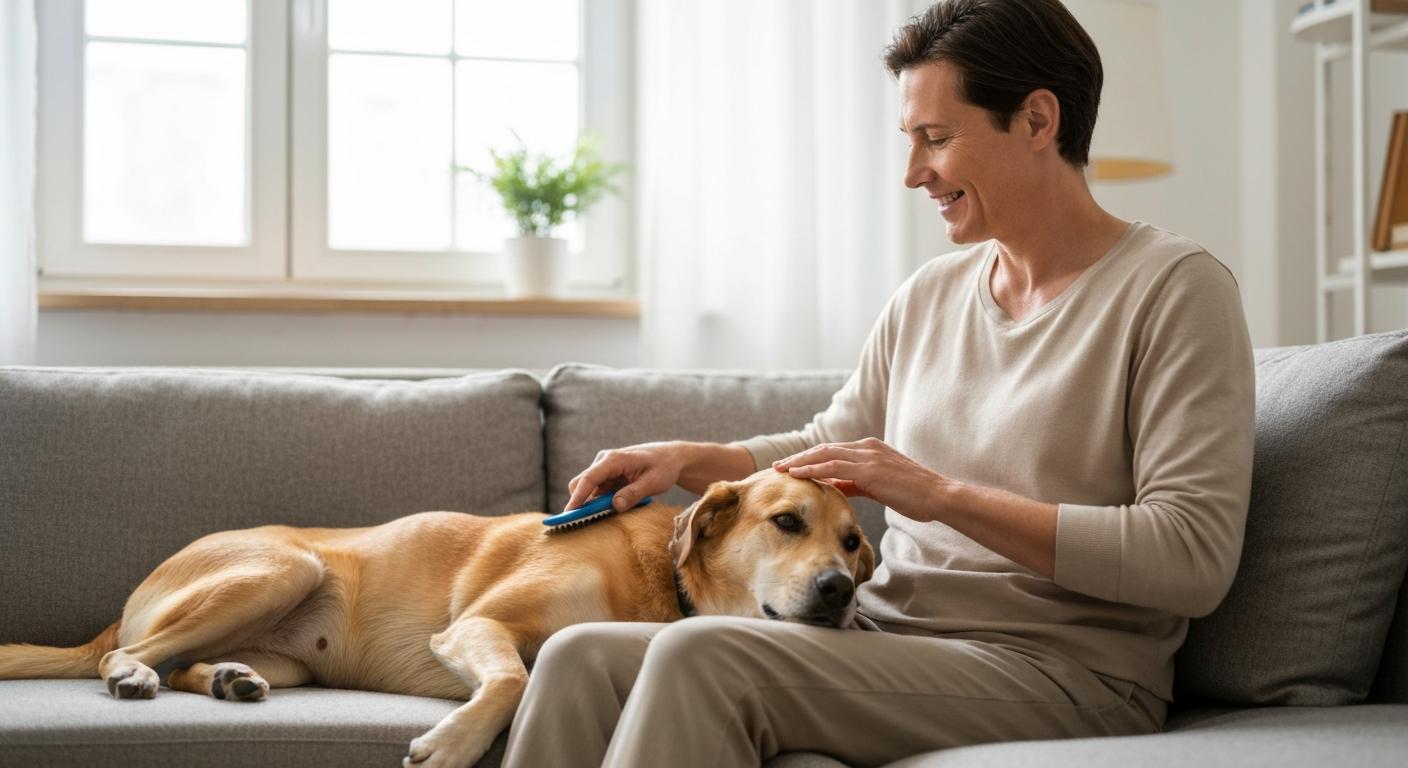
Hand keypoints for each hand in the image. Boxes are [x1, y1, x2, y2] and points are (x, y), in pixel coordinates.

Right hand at [564, 442, 686, 512]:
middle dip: (580, 502)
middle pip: (581, 483)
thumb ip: (634, 494)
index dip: (577, 497)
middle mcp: (604, 461)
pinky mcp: (608, 476)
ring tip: (604, 517)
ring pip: (588, 488)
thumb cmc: (664, 467)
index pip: (589, 478)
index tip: (569, 513)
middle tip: (585, 523)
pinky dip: (600, 502)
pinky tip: (612, 509)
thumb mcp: (653, 482)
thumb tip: (616, 506)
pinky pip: (597, 491)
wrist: (671, 458)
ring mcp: (605, 468)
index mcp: (614, 459)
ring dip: (592, 504)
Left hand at [773, 438, 953, 522]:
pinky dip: (813, 469)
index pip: (833, 451)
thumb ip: (856, 483)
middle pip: (824, 449)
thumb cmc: (914, 495)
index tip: (791, 467)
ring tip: (781, 471)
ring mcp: (868, 456)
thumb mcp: (880, 486)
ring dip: (800, 462)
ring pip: (824, 455)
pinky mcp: (870, 469)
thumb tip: (834, 487)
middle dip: (799, 458)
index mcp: (870, 449)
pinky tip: (798, 476)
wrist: (939, 496)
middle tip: (778, 467)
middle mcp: (867, 447)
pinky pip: (834, 467)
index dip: (810, 458)